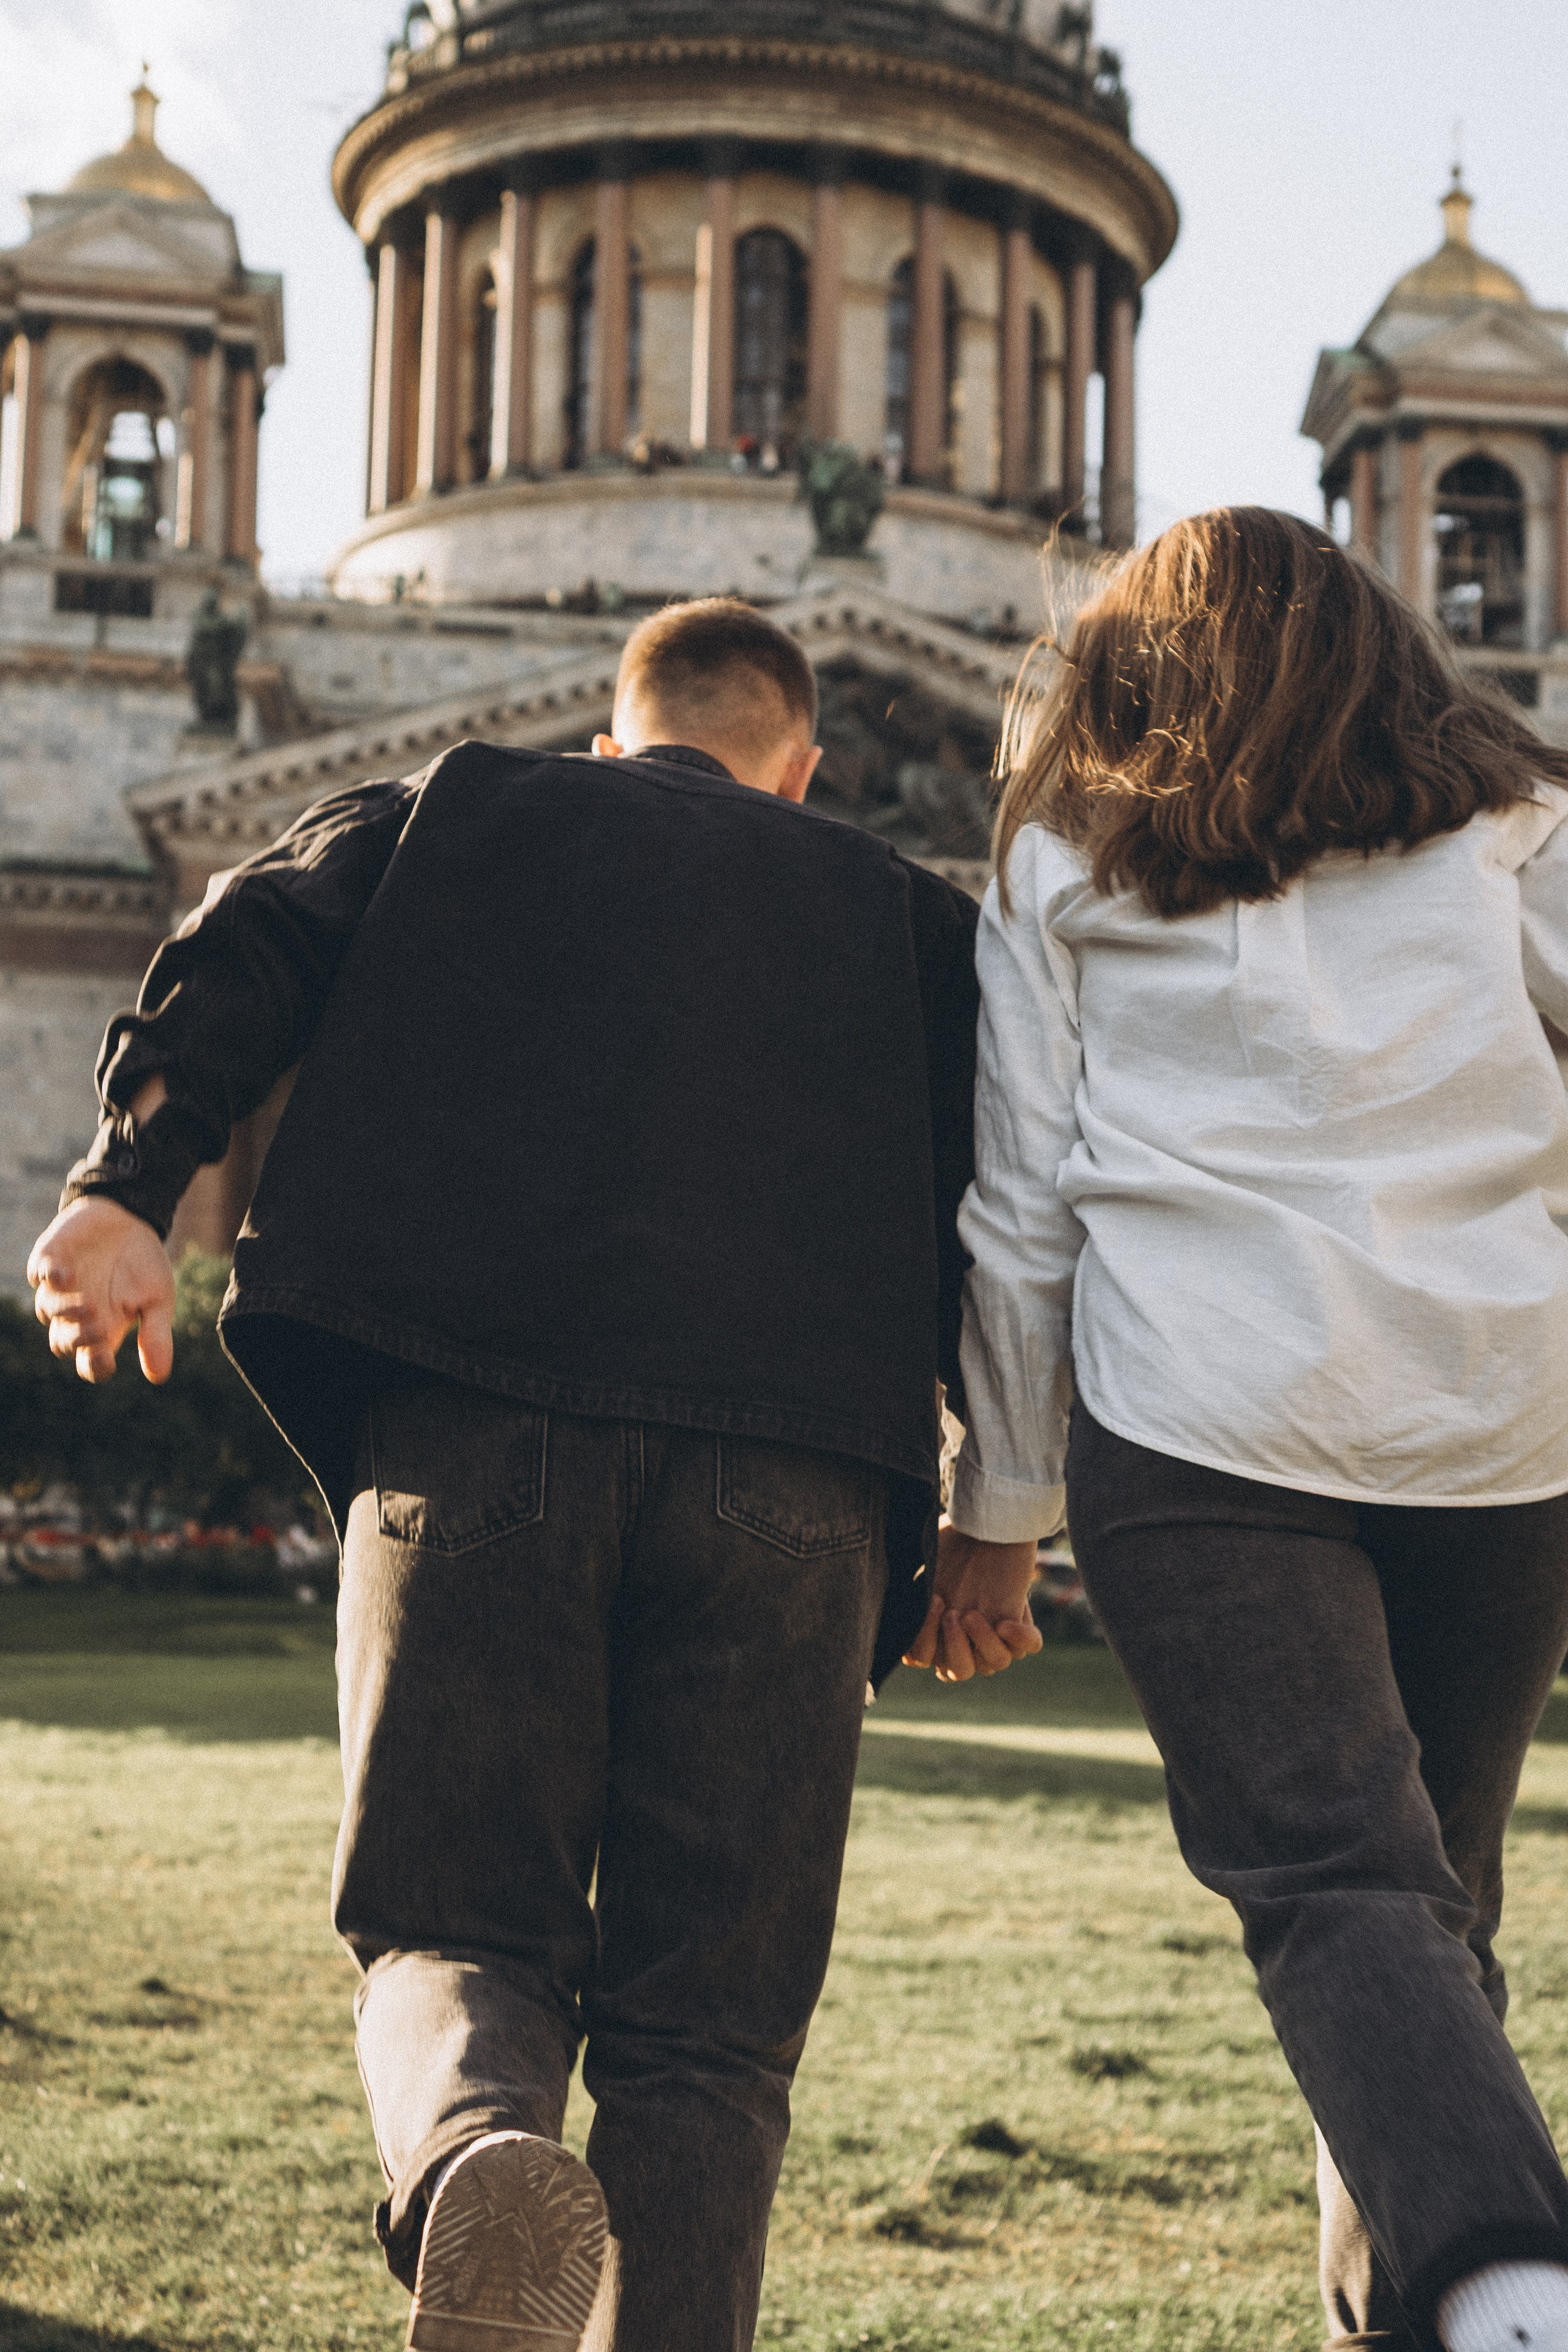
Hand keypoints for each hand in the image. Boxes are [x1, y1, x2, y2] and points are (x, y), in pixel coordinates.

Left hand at [27, 1198, 175, 1384]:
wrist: (130, 1217)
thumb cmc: (144, 1265)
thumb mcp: (158, 1299)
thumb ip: (156, 1335)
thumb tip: (158, 1377)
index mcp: (103, 1330)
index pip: (90, 1362)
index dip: (95, 1366)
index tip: (107, 1360)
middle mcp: (75, 1314)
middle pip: (63, 1342)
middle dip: (79, 1339)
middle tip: (100, 1328)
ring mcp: (59, 1288)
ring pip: (48, 1311)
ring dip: (65, 1311)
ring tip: (87, 1304)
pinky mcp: (49, 1259)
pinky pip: (39, 1274)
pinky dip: (50, 1277)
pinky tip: (67, 1276)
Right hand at [902, 1525, 1044, 1680]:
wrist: (986, 1520)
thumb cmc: (951, 1538)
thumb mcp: (923, 1563)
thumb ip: (910, 1592)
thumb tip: (898, 1609)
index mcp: (936, 1626)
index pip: (923, 1658)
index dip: (924, 1640)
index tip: (933, 1601)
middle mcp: (965, 1635)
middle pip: (959, 1671)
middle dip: (954, 1646)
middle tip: (954, 1613)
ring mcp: (994, 1630)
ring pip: (994, 1664)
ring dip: (983, 1643)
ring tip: (975, 1613)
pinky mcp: (1020, 1618)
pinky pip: (1027, 1648)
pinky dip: (1019, 1638)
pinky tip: (1008, 1620)